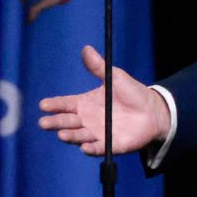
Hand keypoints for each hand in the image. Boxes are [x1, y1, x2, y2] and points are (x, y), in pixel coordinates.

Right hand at [38, 45, 170, 154]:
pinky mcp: (110, 144)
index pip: (65, 104)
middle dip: (55, 122)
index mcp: (85, 103)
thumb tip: (86, 48)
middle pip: (67, 122)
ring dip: (70, 136)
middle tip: (44, 122)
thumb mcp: (115, 77)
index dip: (54, 105)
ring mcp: (97, 133)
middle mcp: (87, 120)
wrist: (153, 111)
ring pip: (79, 136)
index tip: (43, 105)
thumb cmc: (132, 93)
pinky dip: (91, 148)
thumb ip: (99, 67)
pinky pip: (98, 148)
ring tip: (62, 134)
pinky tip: (85, 147)